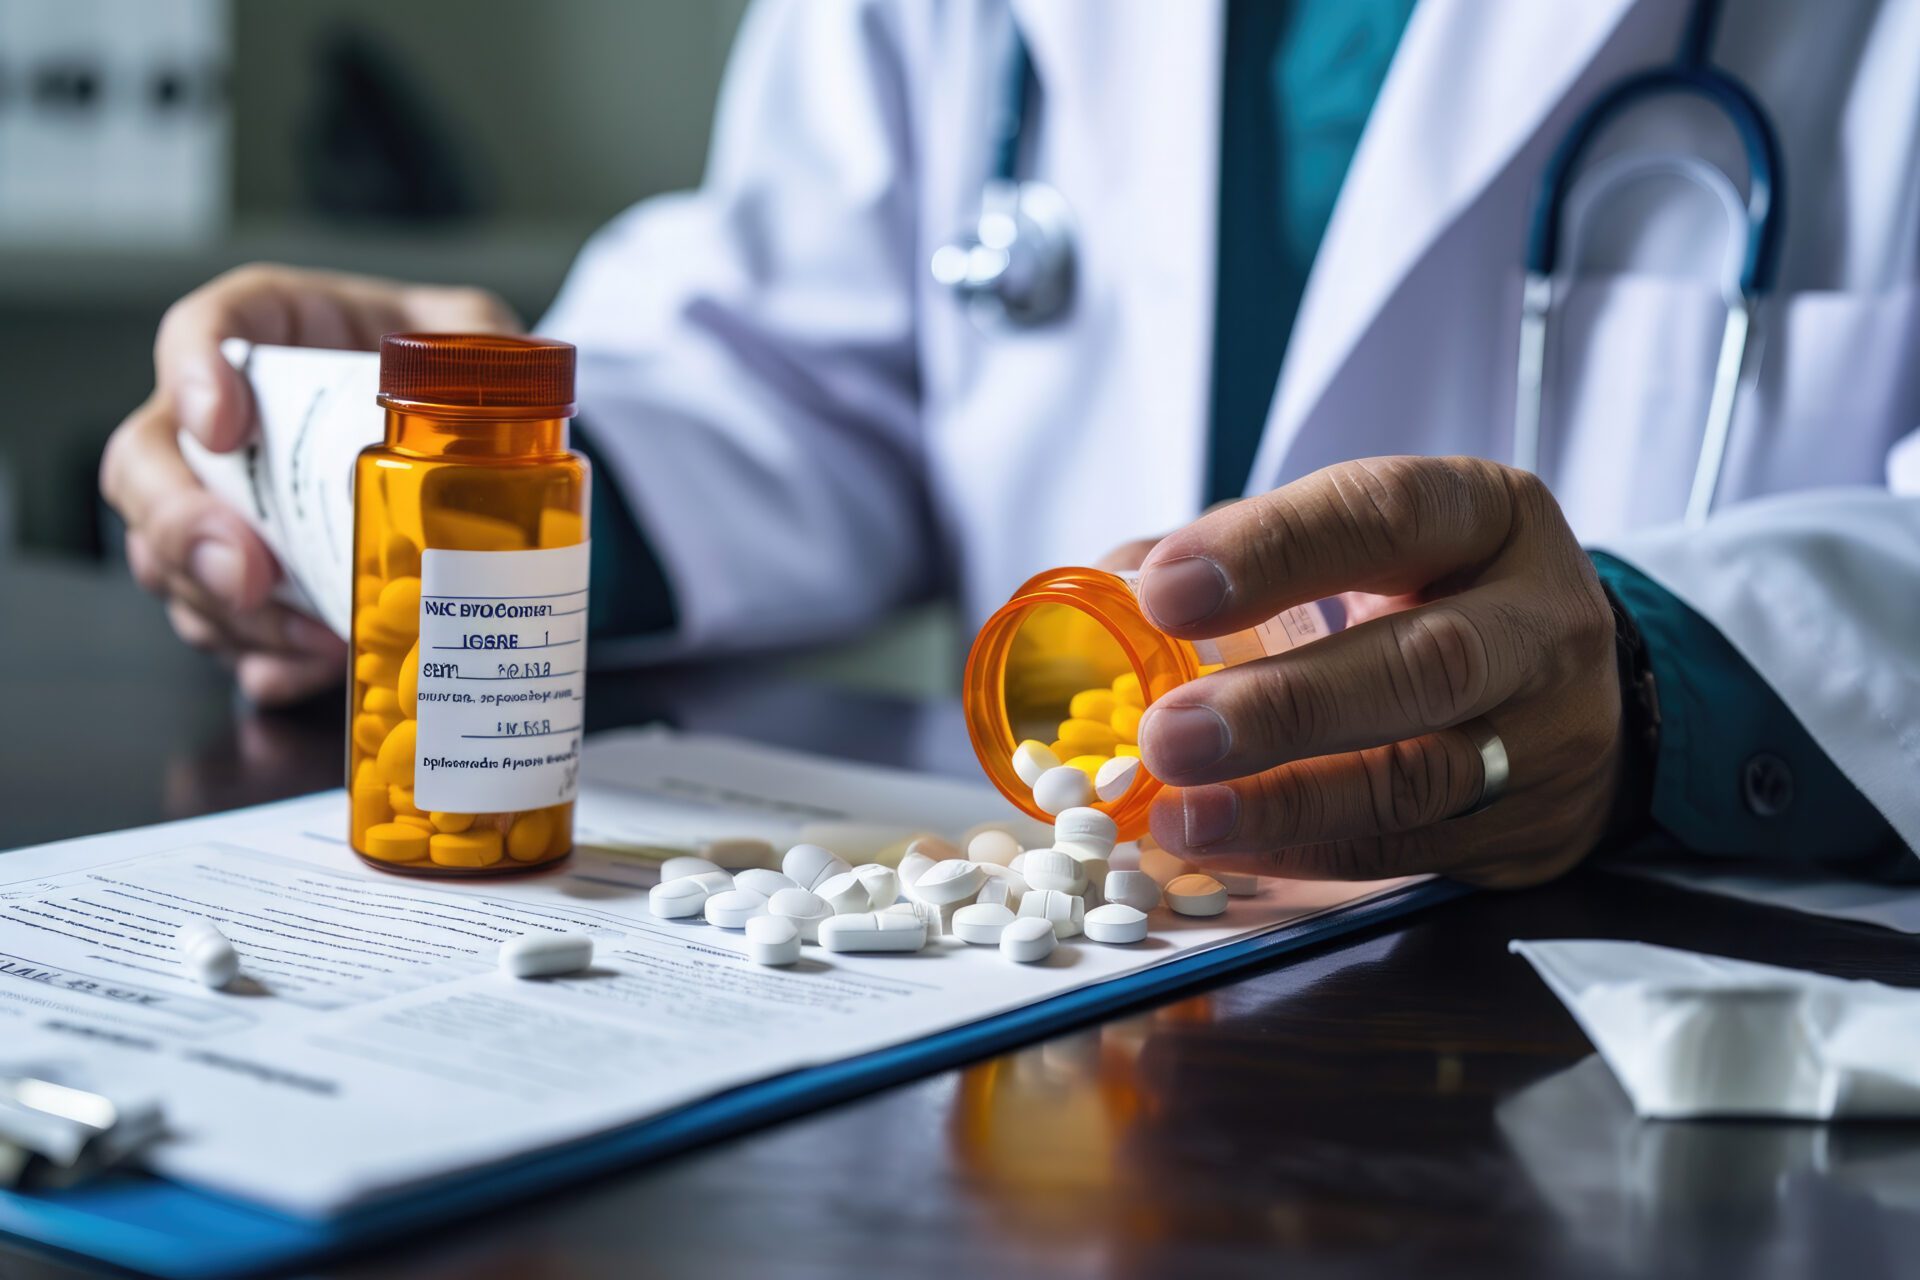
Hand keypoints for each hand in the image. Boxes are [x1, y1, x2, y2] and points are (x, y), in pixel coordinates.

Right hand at [99, 265, 520, 704]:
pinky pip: (221, 627)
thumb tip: (506, 378)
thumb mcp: (476, 338)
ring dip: (226, 609)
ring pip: (170, 556)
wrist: (471, 443)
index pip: (204, 328)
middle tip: (249, 576)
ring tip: (313, 639)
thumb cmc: (453, 373)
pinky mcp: (256, 576)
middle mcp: (231, 416)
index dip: (192, 374)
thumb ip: (484, 345)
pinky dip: (258, 657)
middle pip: (147, 461)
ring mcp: (230, 500)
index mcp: (280, 331)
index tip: (221, 427)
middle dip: (182, 527)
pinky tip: (303, 670)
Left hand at [1134, 456, 1621, 886]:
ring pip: (1421, 775)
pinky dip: (1305, 851)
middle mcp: (1537, 620)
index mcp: (1486, 515)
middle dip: (1285, 706)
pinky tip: (1224, 845)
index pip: (1386, 516)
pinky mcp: (1527, 827)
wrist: (1575, 691)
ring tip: (1184, 813)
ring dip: (1288, 801)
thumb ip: (1247, 551)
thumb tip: (1112, 585)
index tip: (1163, 590)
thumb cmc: (1435, 595)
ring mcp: (1545, 733)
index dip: (1273, 551)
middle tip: (1168, 733)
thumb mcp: (1370, 541)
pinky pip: (1407, 847)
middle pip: (1424, 665)